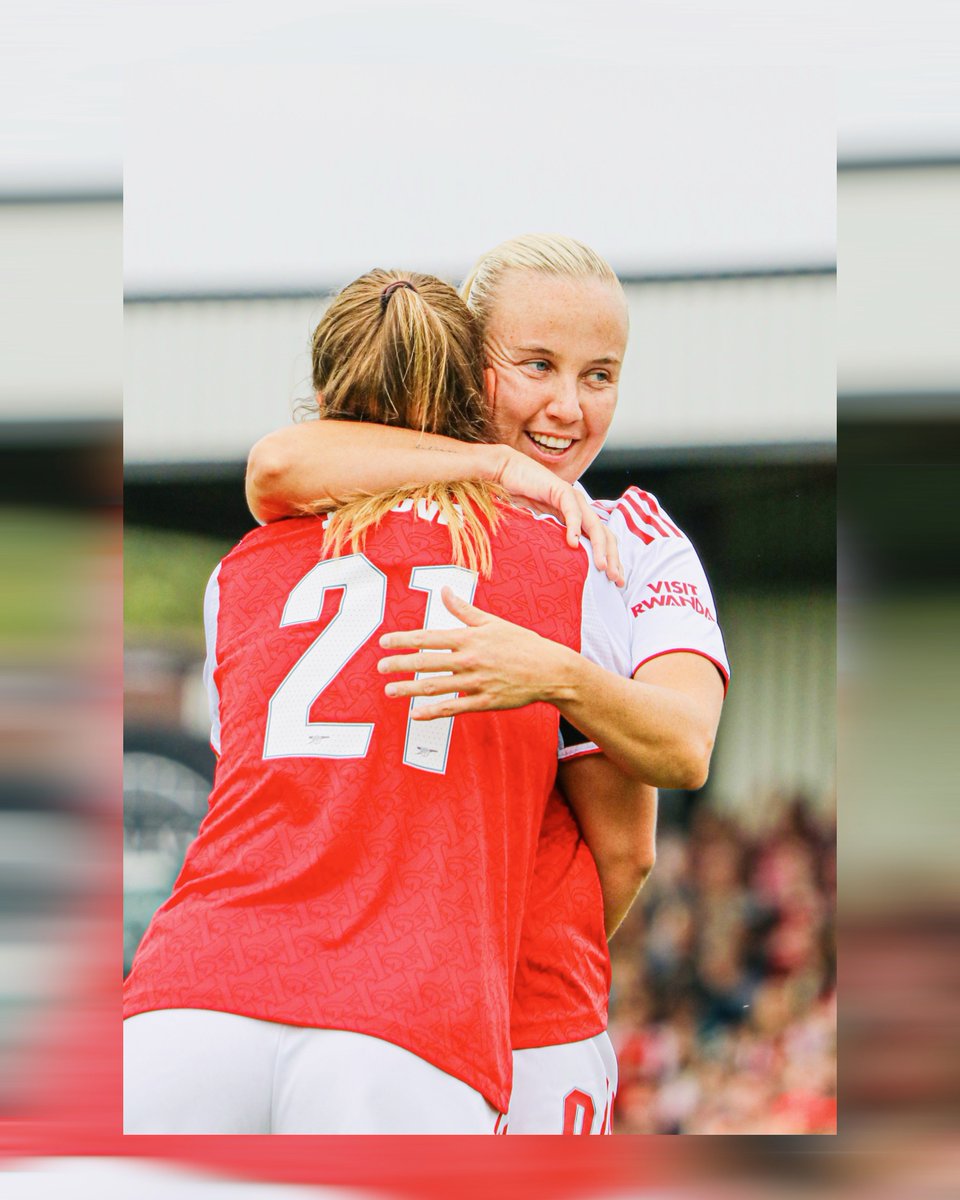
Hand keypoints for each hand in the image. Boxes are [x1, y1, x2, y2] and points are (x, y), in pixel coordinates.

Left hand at [377, 588, 564, 718]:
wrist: (550, 670)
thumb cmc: (522, 643)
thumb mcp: (493, 622)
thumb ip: (464, 610)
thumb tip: (444, 591)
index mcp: (470, 638)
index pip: (429, 637)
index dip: (404, 640)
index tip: (384, 642)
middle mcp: (470, 659)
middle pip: (427, 662)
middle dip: (400, 664)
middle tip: (380, 667)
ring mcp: (476, 682)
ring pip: (436, 686)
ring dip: (410, 689)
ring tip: (390, 690)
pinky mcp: (484, 701)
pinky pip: (453, 708)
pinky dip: (433, 712)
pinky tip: (416, 714)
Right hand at [493, 449, 622, 586]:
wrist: (507, 474)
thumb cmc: (520, 501)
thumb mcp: (539, 529)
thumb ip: (552, 542)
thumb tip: (558, 571)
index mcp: (578, 518)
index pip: (602, 540)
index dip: (611, 559)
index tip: (615, 581)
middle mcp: (580, 509)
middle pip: (605, 535)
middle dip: (613, 558)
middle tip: (616, 580)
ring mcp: (573, 498)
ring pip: (594, 525)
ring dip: (600, 547)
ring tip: (601, 566)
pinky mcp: (561, 490)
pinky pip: (572, 511)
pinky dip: (575, 527)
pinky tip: (574, 543)